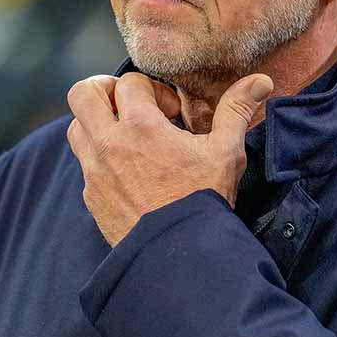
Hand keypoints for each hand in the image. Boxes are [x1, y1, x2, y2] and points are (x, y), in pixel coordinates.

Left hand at [66, 71, 272, 245]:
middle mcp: (108, 145)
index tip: (171, 111)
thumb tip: (260, 81)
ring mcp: (95, 172)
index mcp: (140, 127)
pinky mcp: (92, 197)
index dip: (152, 89)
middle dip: (104, 91)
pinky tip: (128, 171)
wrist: (179, 255)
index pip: (129, 82)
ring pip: (76, 128)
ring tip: (127, 136)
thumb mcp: (225, 152)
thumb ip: (236, 111)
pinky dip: (99, 157)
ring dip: (97, 123)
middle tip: (129, 104)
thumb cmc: (202, 201)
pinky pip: (84, 164)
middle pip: (82, 94)